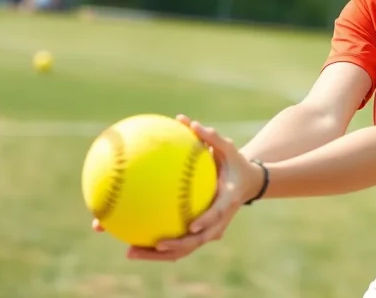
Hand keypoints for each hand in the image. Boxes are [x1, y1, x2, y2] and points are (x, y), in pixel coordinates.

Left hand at [91, 114, 265, 261]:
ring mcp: (207, 232)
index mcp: (227, 203)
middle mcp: (217, 223)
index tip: (190, 228)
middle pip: (195, 242)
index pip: (217, 215)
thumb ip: (211, 138)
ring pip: (182, 249)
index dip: (205, 223)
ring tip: (129, 252)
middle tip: (153, 244)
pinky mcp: (197, 234)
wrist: (246, 183)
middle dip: (173, 247)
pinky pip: (175, 242)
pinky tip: (130, 239)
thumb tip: (189, 122)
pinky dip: (155, 245)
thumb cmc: (235, 163)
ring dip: (156, 254)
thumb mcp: (229, 148)